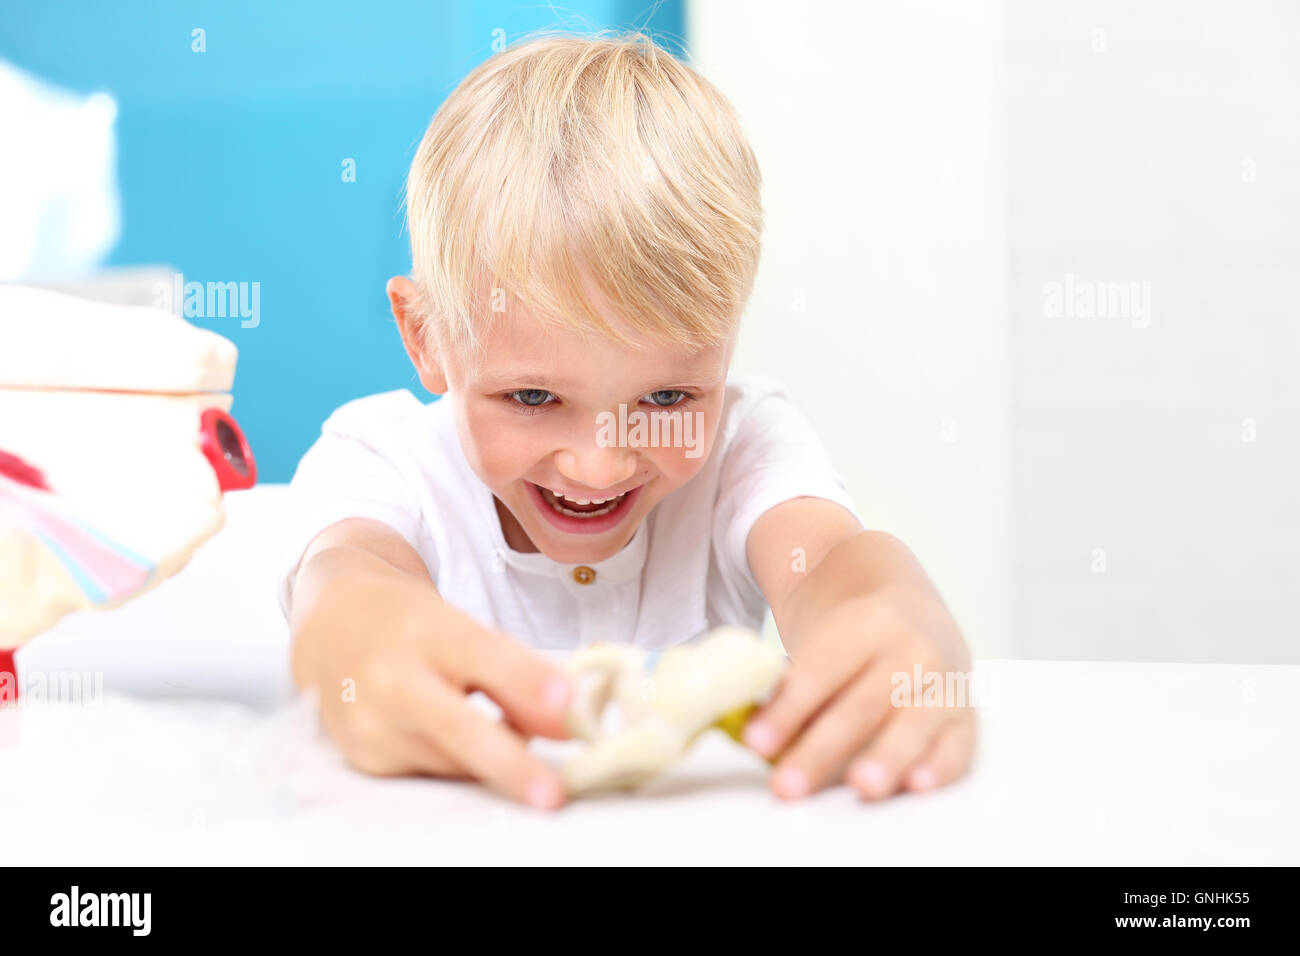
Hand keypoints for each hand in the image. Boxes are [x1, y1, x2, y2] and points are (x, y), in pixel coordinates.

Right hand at [292, 555, 574, 809]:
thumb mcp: (464, 628)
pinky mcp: (366, 759)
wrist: (332, 628)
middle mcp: (393, 678)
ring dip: (496, 759)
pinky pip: (434, 771)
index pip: (482, 654)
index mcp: (427, 630)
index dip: (526, 681)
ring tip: (509, 732)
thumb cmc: (412, 626)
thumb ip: (516, 671)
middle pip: (458, 728)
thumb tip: (565, 724)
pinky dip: (462, 763)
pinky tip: (462, 739)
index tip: (567, 706)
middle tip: (553, 793)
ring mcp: (374, 724)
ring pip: (455, 760)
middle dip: (509, 765)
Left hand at [742, 586, 976, 800]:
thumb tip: (754, 733)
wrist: (914, 616)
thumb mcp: (821, 645)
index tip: (756, 741)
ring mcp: (945, 683)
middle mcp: (912, 651)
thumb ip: (792, 686)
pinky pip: (957, 745)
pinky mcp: (966, 717)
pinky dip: (940, 766)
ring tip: (861, 787)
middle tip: (788, 785)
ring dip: (887, 759)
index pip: (821, 671)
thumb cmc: (853, 643)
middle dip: (822, 750)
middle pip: (861, 707)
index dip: (788, 709)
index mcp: (868, 623)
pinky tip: (918, 785)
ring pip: (912, 725)